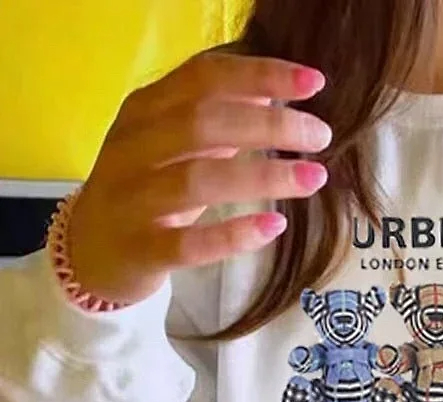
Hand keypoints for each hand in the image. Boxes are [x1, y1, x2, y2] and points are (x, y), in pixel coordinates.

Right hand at [69, 51, 332, 303]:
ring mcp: (132, 201)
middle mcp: (133, 148)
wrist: (90, 253)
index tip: (314, 82)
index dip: (260, 75)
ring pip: (197, 179)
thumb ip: (216, 119)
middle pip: (202, 123)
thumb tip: (271, 93)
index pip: (203, 78)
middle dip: (269, 125)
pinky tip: (274, 226)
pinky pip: (188, 243)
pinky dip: (233, 234)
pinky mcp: (140, 250)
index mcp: (144, 111)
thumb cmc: (145, 190)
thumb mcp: (173, 145)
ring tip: (314, 177)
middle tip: (320, 136)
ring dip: (262, 175)